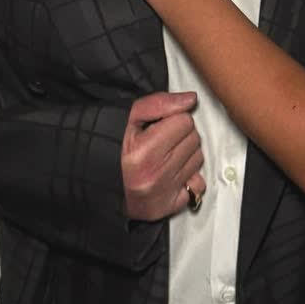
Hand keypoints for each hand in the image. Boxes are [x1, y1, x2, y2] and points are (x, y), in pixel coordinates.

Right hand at [122, 91, 205, 220]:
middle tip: (162, 141)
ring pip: (198, 158)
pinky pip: (198, 183)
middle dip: (181, 136)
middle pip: (194, 138)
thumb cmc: (116, 152)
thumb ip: (158, 104)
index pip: (184, 121)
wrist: (106, 190)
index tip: (161, 126)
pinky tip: (172, 174)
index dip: (173, 120)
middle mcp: (157, 174)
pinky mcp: (174, 204)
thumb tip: (190, 99)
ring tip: (165, 156)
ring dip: (186, 154)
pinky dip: (189, 177)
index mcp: (143, 151)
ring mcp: (167, 191)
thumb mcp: (129, 120)